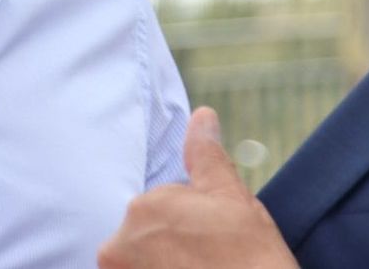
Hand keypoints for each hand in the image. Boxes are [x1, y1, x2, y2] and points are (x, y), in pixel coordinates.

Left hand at [98, 107, 297, 268]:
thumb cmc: (249, 257)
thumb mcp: (231, 196)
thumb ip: (205, 154)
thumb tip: (202, 115)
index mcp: (143, 207)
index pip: (162, 209)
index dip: (192, 225)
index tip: (214, 242)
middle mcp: (119, 245)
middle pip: (147, 239)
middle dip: (173, 248)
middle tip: (209, 261)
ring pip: (144, 262)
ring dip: (167, 265)